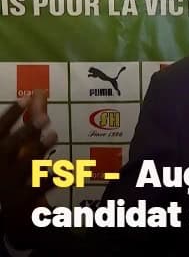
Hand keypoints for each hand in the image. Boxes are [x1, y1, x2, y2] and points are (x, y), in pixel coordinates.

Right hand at [0, 90, 56, 248]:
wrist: (8, 212)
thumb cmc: (17, 169)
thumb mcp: (21, 144)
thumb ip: (32, 118)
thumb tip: (41, 91)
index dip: (10, 114)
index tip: (26, 98)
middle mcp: (0, 165)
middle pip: (8, 147)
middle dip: (25, 133)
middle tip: (43, 119)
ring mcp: (10, 184)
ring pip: (24, 166)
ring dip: (38, 151)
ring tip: (53, 135)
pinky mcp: (24, 200)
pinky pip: (39, 189)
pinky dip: (52, 179)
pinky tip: (66, 171)